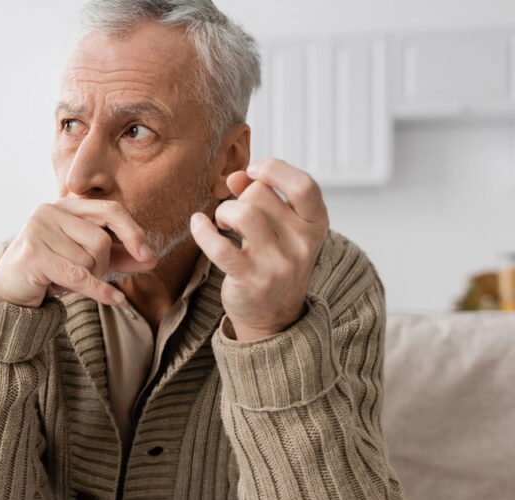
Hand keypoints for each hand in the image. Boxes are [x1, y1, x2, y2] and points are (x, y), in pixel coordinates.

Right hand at [0, 198, 157, 307]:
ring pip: (88, 260)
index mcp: (66, 204)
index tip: (147, 255)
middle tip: (89, 276)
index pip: (110, 210)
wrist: (10, 292)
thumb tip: (153, 258)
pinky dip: (98, 290)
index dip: (132, 232)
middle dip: (102, 265)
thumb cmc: (51, 271)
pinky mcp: (33, 253)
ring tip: (64, 280)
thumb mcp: (89, 261)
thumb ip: (119, 256)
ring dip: (86, 279)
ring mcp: (38, 229)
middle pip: (100, 239)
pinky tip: (115, 300)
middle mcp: (50, 210)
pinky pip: (78, 275)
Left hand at [190, 158, 329, 341]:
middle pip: (260, 194)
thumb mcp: (280, 226)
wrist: (274, 316)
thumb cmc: (275, 260)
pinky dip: (202, 230)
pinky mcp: (251, 279)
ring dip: (224, 211)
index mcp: (316, 224)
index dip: (275, 170)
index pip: (304, 185)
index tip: (253, 171)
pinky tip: (198, 224)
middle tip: (234, 213)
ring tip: (223, 222)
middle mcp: (303, 244)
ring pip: (243, 214)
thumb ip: (262, 195)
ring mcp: (278, 264)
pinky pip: (220, 246)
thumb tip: (237, 175)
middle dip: (239, 196)